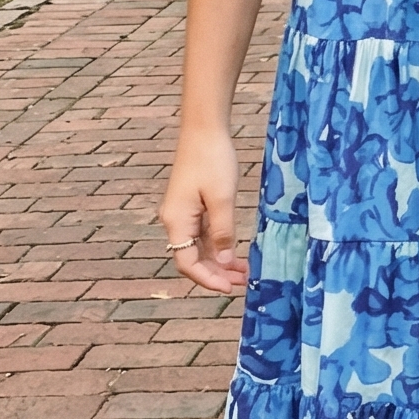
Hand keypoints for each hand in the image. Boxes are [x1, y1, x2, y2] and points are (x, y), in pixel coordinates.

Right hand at [159, 129, 248, 295]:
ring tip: (243, 271)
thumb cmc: (212, 160)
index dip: (207, 279)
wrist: (204, 129)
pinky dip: (218, 245)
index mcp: (176, 221)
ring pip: (199, 247)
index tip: (229, 288)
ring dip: (219, 261)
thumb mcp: (221, 198)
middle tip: (242, 283)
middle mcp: (175, 220)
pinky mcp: (192, 204)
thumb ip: (222, 232)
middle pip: (192, 257)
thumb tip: (223, 262)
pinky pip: (203, 233)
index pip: (187, 262)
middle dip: (215, 273)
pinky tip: (235, 251)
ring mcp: (183, 212)